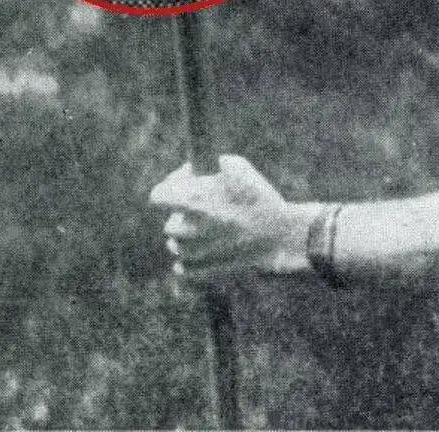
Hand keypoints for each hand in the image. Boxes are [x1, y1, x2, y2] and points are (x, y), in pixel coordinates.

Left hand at [149, 154, 313, 283]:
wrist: (280, 235)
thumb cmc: (261, 198)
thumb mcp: (240, 168)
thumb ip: (211, 165)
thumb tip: (195, 170)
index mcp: (195, 202)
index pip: (158, 196)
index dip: (169, 188)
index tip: (185, 189)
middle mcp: (189, 229)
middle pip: (169, 223)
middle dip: (183, 216)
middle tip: (207, 211)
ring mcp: (194, 253)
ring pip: (176, 245)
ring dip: (189, 237)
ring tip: (215, 231)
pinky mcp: (201, 272)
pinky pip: (183, 266)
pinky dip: (193, 259)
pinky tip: (212, 248)